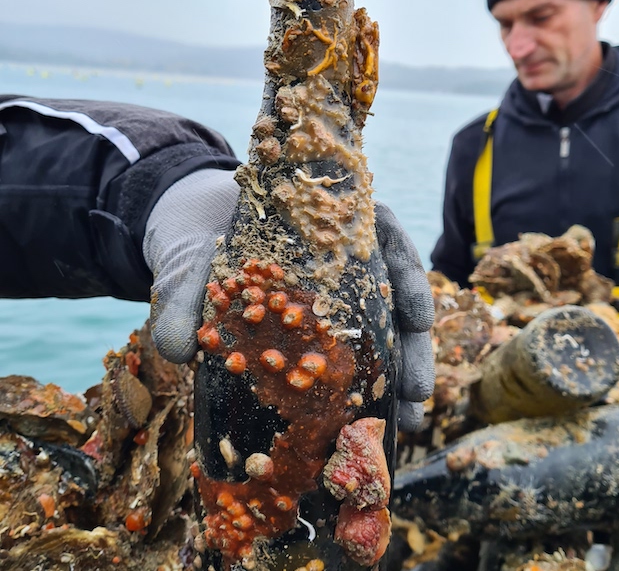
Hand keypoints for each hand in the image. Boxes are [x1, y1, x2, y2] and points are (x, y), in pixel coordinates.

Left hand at [144, 171, 435, 431]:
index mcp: (325, 224)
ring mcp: (335, 296)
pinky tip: (369, 416)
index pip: (386, 239)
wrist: (191, 239)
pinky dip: (366, 384)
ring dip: (400, 374)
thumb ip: (186, 293)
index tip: (416, 314)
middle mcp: (342, 259)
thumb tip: (178, 352)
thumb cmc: (201, 234)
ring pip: (385, 329)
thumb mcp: (191, 255)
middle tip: (417, 391)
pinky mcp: (320, 328)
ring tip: (407, 419)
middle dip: (413, 346)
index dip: (408, 277)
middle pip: (395, 294)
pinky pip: (354, 354)